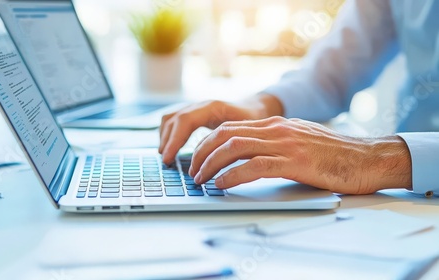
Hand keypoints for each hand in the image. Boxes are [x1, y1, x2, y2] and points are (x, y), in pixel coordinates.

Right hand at [159, 95, 283, 163]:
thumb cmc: (256, 118)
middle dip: (167, 141)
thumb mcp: (250, 129)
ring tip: (166, 156)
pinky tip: (171, 148)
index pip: (186, 121)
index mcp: (214, 107)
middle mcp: (201, 105)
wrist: (258, 106)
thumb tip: (221, 161)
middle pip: (174, 119)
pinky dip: (169, 134)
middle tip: (166, 162)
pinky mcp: (195, 115)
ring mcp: (196, 109)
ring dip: (165, 137)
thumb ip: (236, 142)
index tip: (169, 158)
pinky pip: (175, 121)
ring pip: (171, 118)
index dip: (174, 140)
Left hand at [189, 116, 411, 194]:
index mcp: (275, 124)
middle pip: (225, 135)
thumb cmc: (335, 154)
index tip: (197, 158)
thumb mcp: (299, 141)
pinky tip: (222, 184)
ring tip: (201, 179)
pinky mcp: (295, 161)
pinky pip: (255, 166)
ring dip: (211, 164)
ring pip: (235, 147)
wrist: (368, 158)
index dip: (208, 143)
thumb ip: (275, 144)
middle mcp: (277, 129)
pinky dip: (233, 175)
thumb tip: (249, 157)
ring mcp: (285, 144)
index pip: (230, 128)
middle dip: (202, 152)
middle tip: (193, 171)